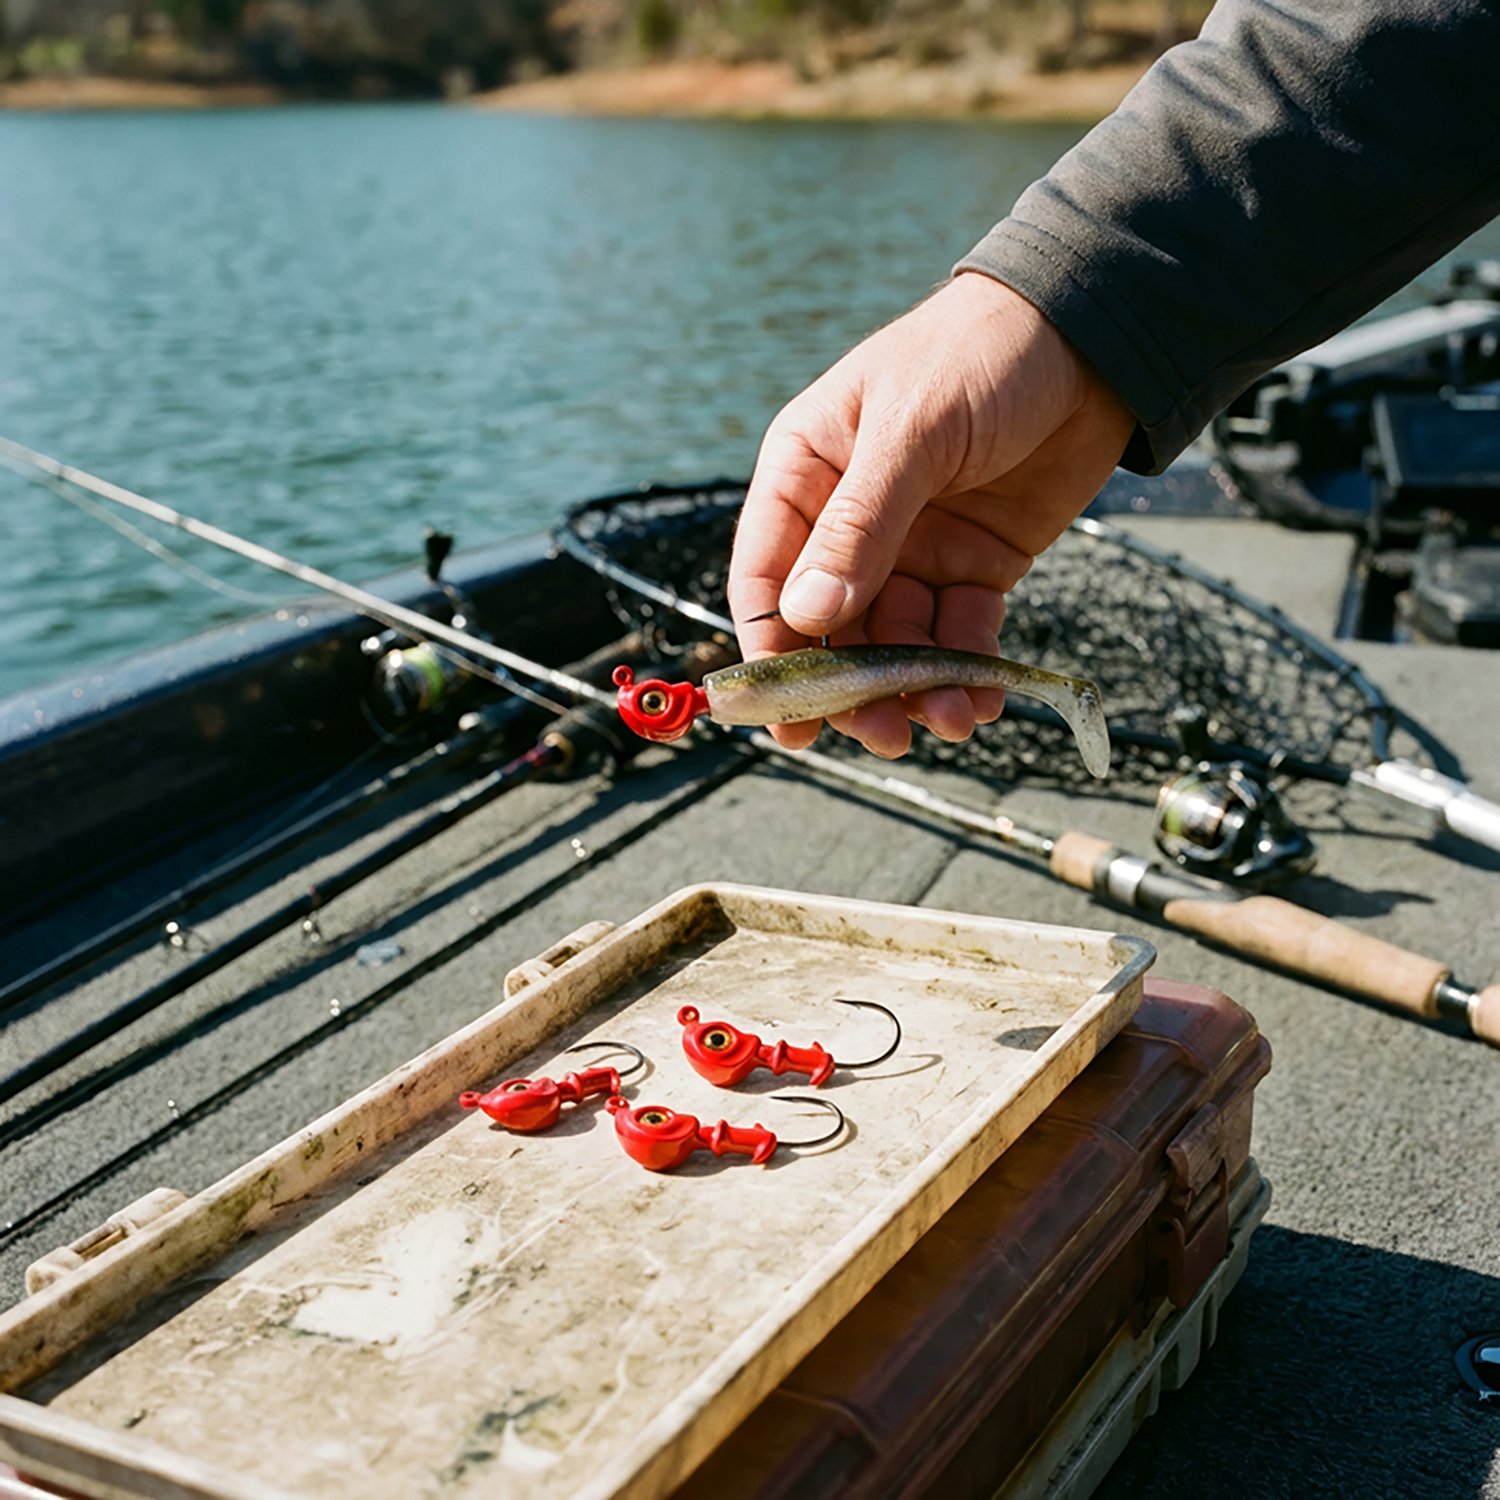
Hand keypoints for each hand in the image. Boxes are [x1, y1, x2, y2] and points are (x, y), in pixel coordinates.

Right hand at [729, 272, 1134, 756]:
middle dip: (853, 686)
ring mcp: (913, 548)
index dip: (772, 649)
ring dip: (915, 688)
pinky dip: (967, 671)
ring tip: (948, 718)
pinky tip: (982, 699)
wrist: (1094, 337)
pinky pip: (959, 635)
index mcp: (807, 474)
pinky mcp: (974, 567)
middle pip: (831, 629)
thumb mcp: (913, 432)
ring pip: (895, 643)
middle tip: (881, 732)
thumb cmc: (980, 353)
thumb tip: (807, 615)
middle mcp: (850, 522)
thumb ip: (860, 525)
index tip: (787, 714)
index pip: (766, 578)